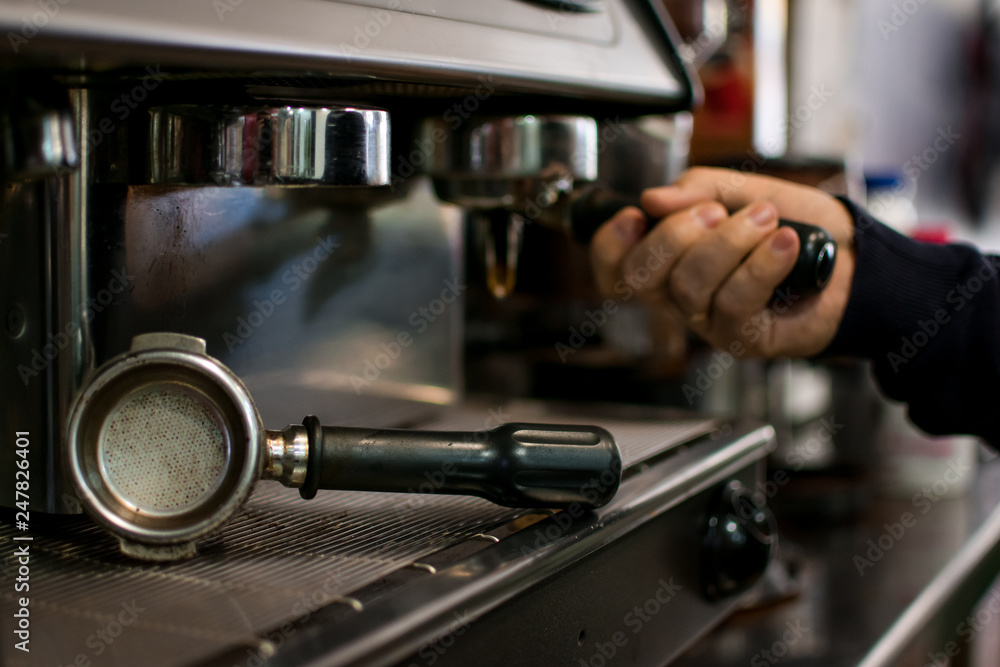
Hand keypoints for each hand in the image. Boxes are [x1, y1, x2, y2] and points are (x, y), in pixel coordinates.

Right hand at [589, 167, 855, 356]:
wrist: (851, 255)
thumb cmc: (793, 225)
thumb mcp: (742, 190)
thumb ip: (697, 189)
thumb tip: (654, 198)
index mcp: (668, 260)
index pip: (613, 267)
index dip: (611, 243)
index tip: (636, 214)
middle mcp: (679, 295)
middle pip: (639, 277)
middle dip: (674, 235)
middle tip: (717, 211)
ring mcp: (708, 320)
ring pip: (690, 285)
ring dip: (730, 243)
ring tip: (766, 219)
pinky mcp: (743, 338)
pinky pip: (736, 301)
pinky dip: (761, 265)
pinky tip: (784, 244)